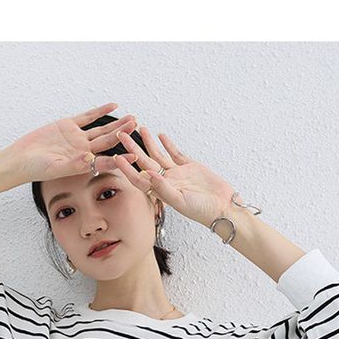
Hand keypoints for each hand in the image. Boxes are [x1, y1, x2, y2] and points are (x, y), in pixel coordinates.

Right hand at [10, 102, 138, 183]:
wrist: (21, 158)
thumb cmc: (36, 168)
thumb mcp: (55, 168)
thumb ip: (73, 164)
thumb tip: (90, 160)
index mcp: (83, 164)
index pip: (106, 161)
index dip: (121, 159)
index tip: (135, 156)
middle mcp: (83, 151)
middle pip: (108, 142)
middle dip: (124, 134)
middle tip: (138, 127)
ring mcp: (77, 138)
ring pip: (102, 129)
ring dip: (117, 123)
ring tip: (132, 118)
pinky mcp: (69, 126)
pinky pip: (88, 117)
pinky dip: (100, 111)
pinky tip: (114, 106)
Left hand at [114, 126, 236, 228]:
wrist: (222, 206)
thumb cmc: (202, 210)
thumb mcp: (180, 201)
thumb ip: (164, 188)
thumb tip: (149, 175)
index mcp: (160, 191)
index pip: (139, 178)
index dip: (127, 168)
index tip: (116, 157)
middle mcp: (166, 181)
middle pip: (144, 162)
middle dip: (132, 148)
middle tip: (121, 134)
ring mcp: (177, 173)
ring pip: (158, 155)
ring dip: (149, 142)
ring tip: (139, 128)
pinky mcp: (189, 167)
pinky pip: (175, 153)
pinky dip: (168, 144)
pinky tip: (160, 135)